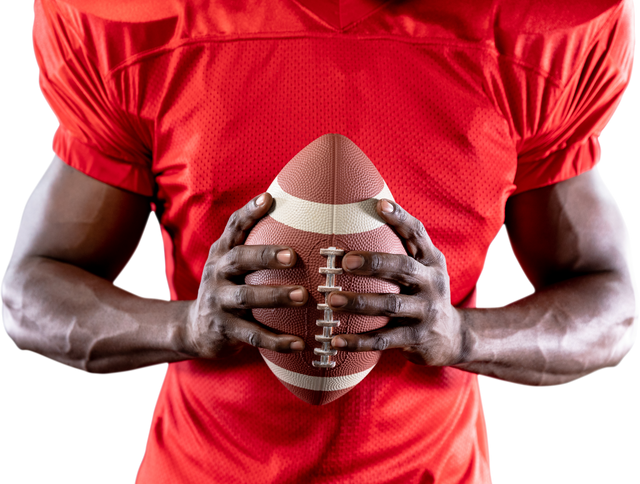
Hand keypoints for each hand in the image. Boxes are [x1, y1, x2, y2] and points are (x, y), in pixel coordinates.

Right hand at [184, 193, 307, 358]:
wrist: (195, 329)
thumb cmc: (227, 288)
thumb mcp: (231, 264)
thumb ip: (253, 243)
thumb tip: (288, 210)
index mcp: (222, 254)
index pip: (234, 227)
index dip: (249, 212)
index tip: (268, 199)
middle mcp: (217, 274)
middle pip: (239, 260)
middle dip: (265, 256)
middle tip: (294, 256)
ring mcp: (219, 302)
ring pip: (247, 298)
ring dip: (275, 296)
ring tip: (303, 296)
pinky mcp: (224, 330)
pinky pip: (253, 335)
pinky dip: (277, 340)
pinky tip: (300, 343)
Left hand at [328, 199, 465, 366]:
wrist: (454, 337)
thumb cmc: (425, 294)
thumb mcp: (424, 269)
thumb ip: (403, 248)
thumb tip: (368, 212)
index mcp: (432, 261)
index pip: (418, 234)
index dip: (400, 218)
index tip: (379, 205)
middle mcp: (432, 284)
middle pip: (403, 268)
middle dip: (374, 263)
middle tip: (344, 262)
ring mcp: (426, 312)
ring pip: (391, 305)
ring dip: (359, 302)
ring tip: (332, 300)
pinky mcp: (417, 338)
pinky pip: (384, 339)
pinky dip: (359, 340)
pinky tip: (336, 339)